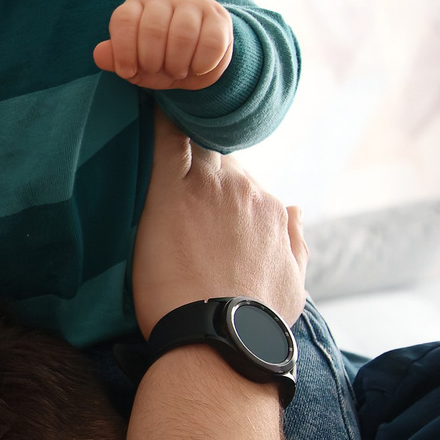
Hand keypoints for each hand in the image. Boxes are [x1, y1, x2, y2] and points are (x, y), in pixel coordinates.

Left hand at [94, 0, 233, 89]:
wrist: (198, 58)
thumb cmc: (160, 57)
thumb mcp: (135, 62)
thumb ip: (116, 58)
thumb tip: (98, 54)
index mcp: (138, 5)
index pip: (124, 20)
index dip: (123, 51)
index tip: (128, 72)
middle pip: (153, 28)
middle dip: (152, 61)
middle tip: (157, 71)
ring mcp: (194, 4)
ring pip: (183, 34)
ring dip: (177, 63)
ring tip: (177, 71)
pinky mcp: (218, 18)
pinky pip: (211, 42)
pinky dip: (202, 64)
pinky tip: (197, 68)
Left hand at [131, 113, 304, 333]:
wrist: (218, 342)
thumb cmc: (252, 326)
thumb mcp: (292, 285)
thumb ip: (295, 242)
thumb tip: (296, 209)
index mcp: (272, 211)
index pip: (241, 179)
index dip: (219, 177)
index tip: (201, 176)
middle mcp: (246, 191)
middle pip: (218, 155)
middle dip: (198, 152)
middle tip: (168, 148)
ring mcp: (210, 188)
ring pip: (194, 142)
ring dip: (177, 131)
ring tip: (156, 111)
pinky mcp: (172, 192)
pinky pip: (166, 140)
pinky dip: (158, 117)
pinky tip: (142, 97)